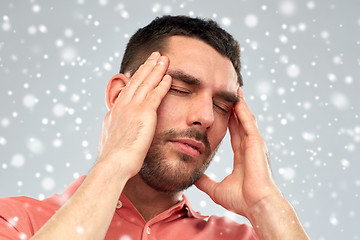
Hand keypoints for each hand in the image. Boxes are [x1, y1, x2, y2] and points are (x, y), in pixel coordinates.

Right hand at [98, 52, 171, 178]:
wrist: (113, 164)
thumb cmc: (112, 161)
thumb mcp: (109, 142)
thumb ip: (114, 133)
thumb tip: (112, 134)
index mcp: (114, 113)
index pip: (127, 91)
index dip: (136, 78)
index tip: (142, 70)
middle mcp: (121, 106)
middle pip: (136, 81)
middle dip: (146, 67)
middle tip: (155, 55)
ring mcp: (132, 108)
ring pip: (146, 84)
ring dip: (155, 69)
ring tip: (163, 58)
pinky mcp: (143, 113)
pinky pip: (155, 95)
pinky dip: (162, 84)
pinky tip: (169, 76)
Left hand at [195, 87, 281, 216]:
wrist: (256, 205)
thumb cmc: (241, 200)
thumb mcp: (216, 189)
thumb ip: (205, 182)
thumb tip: (193, 178)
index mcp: (242, 155)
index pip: (234, 133)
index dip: (229, 120)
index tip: (223, 109)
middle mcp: (249, 147)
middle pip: (240, 122)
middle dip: (234, 108)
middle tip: (229, 93)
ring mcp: (254, 144)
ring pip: (245, 119)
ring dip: (240, 104)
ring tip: (235, 90)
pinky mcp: (257, 143)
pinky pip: (248, 122)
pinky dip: (243, 110)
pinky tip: (238, 99)